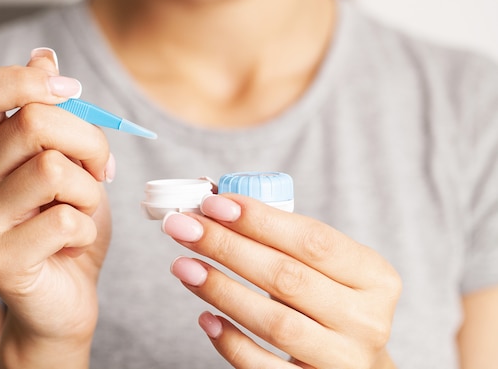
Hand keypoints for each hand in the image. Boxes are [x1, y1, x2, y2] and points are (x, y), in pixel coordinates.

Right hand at [0, 48, 113, 367]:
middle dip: (89, 142)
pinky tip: (76, 242)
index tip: (71, 90)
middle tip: (100, 169)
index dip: (26, 80)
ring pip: (54, 170)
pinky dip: (88, 228)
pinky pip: (66, 220)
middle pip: (33, 122)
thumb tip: (44, 56)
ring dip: (90, 191)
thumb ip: (54, 113)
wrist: (67, 291)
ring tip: (84, 211)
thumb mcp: (72, 161)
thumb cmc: (70, 222)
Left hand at [162, 193, 401, 368]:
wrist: (356, 366)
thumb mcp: (329, 269)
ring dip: (222, 289)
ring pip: (275, 323)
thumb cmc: (331, 302)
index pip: (314, 240)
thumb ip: (285, 241)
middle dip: (228, 247)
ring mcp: (343, 361)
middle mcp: (366, 320)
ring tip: (183, 266)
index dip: (260, 220)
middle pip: (288, 278)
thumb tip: (217, 210)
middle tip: (184, 226)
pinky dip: (231, 342)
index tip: (214, 204)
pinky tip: (206, 318)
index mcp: (374, 277)